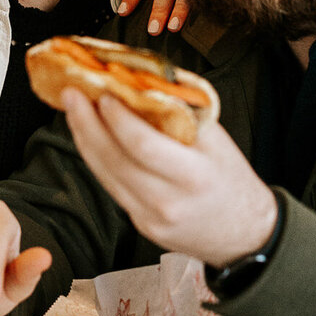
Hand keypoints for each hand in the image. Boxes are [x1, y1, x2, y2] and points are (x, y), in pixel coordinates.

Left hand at [62, 89, 278, 266]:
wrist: (245, 236)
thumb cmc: (234, 182)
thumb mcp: (219, 142)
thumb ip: (184, 112)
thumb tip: (149, 79)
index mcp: (193, 176)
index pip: (144, 146)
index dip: (118, 119)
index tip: (104, 93)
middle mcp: (167, 201)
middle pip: (114, 161)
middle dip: (87, 123)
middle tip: (71, 94)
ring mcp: (150, 218)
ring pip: (105, 174)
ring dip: (84, 139)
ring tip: (73, 109)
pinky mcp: (141, 224)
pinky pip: (112, 186)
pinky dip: (97, 158)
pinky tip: (90, 137)